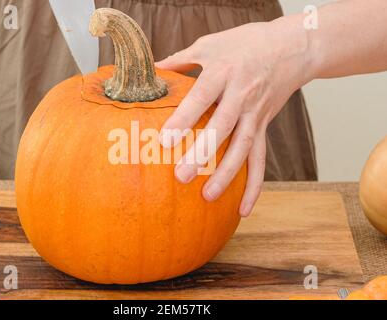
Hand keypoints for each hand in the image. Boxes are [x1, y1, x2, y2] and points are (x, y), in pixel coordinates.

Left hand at [157, 17, 310, 216]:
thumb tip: (151, 70)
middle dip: (203, 153)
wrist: (291, 48)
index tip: (165, 140)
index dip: (185, 119)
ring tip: (207, 196)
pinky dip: (255, 186)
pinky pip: (260, 160)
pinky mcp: (264, 128)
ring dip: (227, 175)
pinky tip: (243, 209)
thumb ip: (180, 60)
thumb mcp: (210, 44)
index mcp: (224, 72)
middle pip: (223, 127)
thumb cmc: (246, 44)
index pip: (202, 97)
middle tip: (181, 176)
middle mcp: (242, 95)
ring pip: (243, 148)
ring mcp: (256, 114)